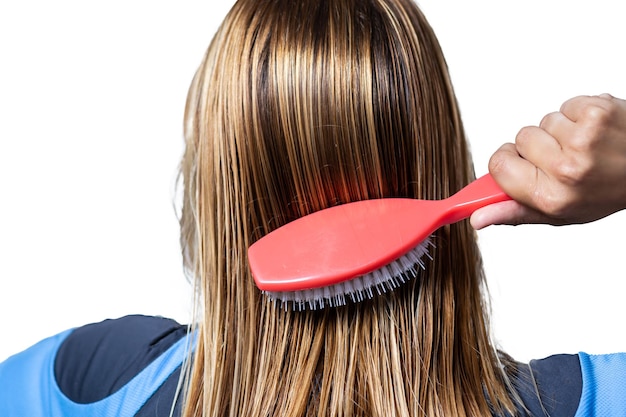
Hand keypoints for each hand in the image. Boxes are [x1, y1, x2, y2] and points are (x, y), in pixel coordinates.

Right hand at [471, 93, 625, 228]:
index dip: (507, 161)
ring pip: (544, 121)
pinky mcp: (596, 111)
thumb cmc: (606, 192)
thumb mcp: (559, 214)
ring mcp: (582, 138)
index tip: (521, 164)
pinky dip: (579, 114)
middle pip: (520, 139)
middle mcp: (566, 169)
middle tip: (565, 157)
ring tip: (586, 144)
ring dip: (561, 130)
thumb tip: (476, 218)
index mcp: (551, 197)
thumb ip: (514, 213)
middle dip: (537, 145)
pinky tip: (596, 130)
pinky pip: (566, 105)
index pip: (498, 166)